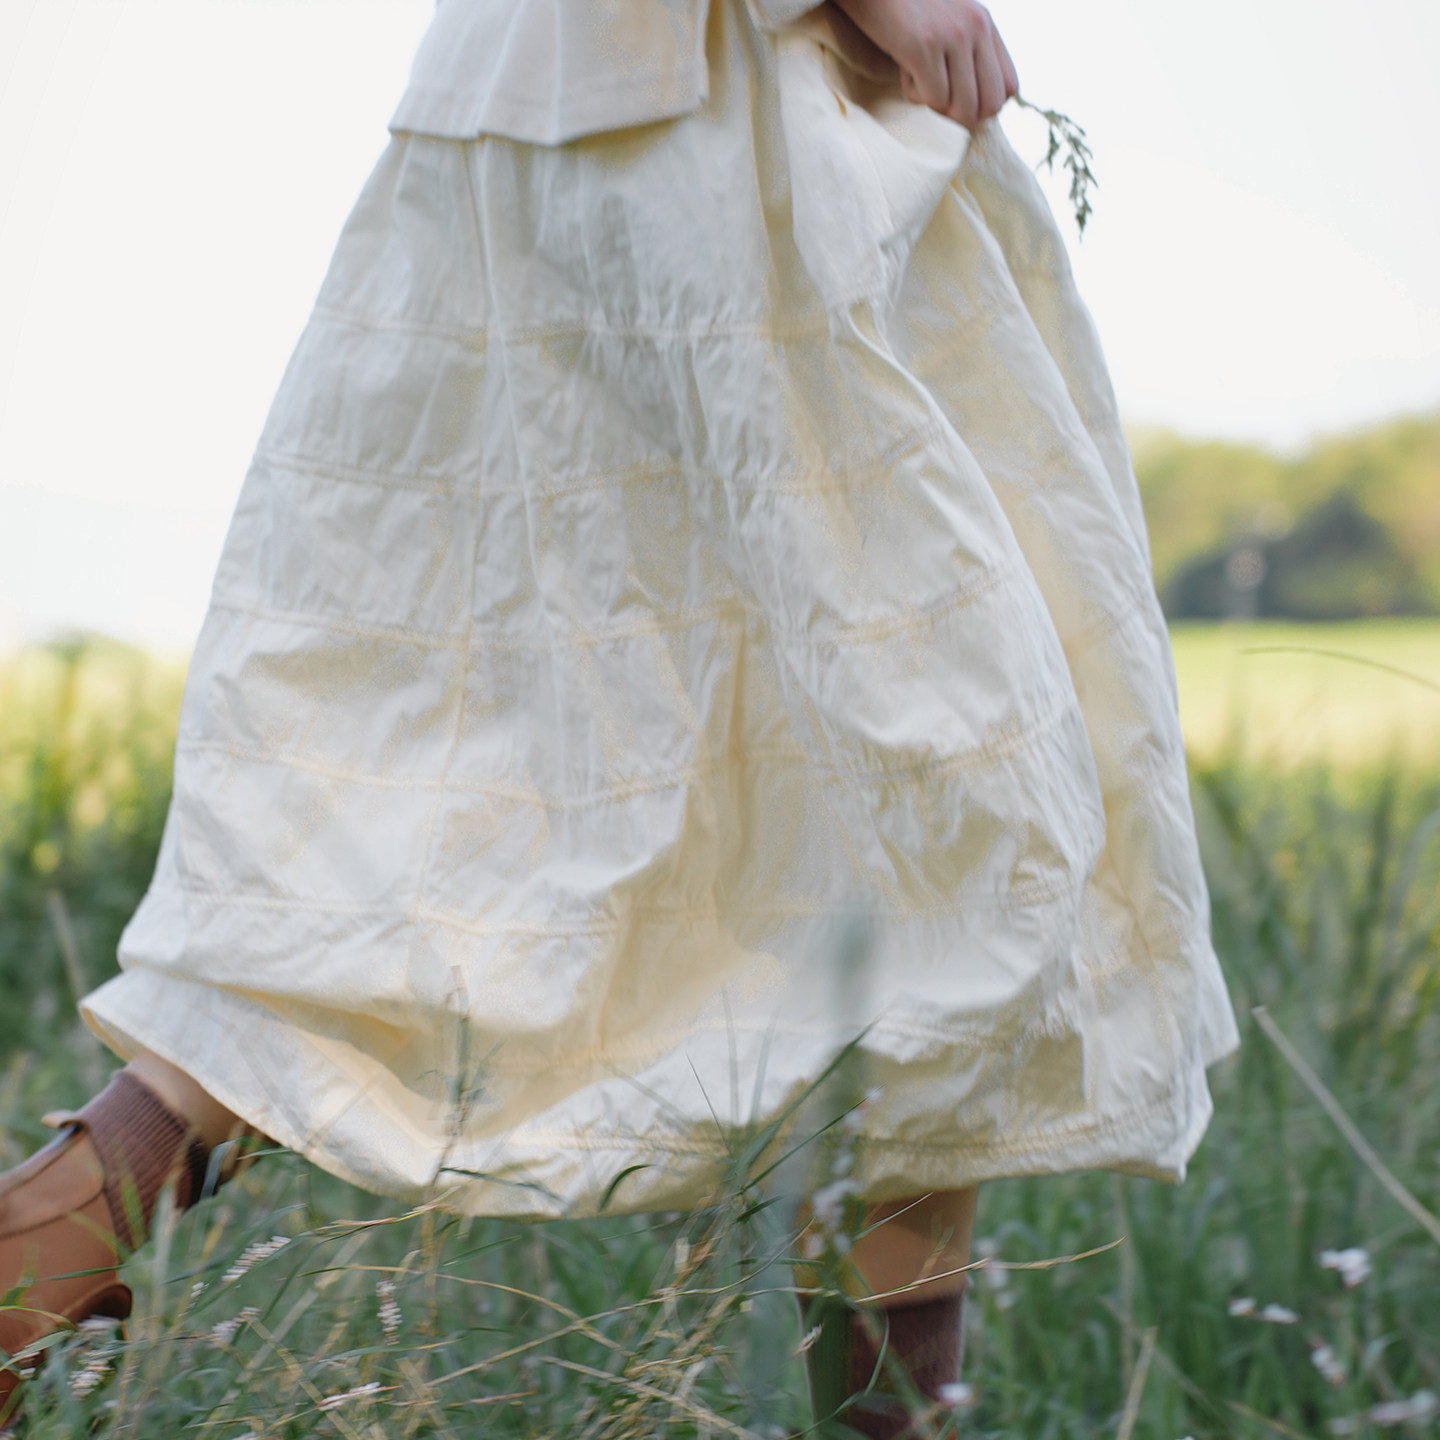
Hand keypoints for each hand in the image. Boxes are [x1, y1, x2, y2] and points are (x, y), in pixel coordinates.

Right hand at [830, 0, 1018, 126]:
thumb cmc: (903, 10)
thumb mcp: (948, 22)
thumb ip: (968, 52)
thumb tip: (975, 105)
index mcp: (984, 22)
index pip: (1008, 87)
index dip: (982, 103)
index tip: (956, 95)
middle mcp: (975, 26)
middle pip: (989, 105)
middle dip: (961, 115)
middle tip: (936, 97)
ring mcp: (952, 35)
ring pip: (961, 108)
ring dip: (936, 106)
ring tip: (918, 77)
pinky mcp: (923, 45)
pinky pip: (932, 99)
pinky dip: (913, 94)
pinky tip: (904, 68)